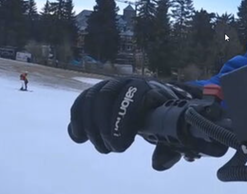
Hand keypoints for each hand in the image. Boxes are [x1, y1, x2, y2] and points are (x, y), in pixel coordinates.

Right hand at [67, 77, 198, 169]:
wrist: (156, 104)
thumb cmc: (163, 119)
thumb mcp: (170, 132)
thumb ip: (168, 148)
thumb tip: (157, 164)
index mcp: (149, 88)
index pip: (132, 95)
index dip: (123, 120)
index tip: (122, 146)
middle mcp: (128, 82)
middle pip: (106, 95)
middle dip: (104, 126)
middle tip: (111, 149)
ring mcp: (111, 85)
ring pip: (91, 98)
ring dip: (90, 126)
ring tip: (102, 148)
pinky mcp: (96, 94)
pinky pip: (81, 102)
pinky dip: (76, 120)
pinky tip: (80, 137)